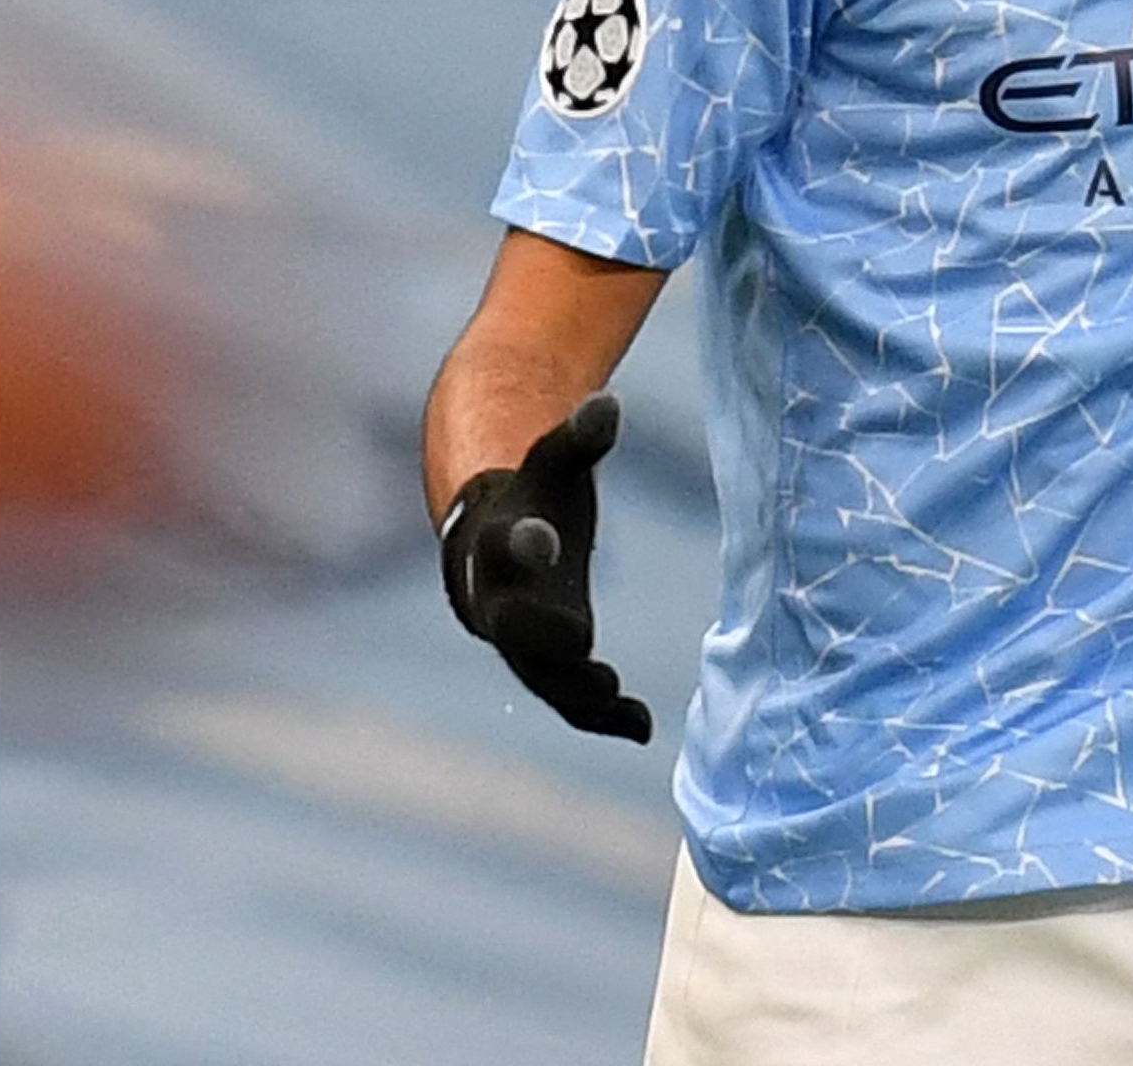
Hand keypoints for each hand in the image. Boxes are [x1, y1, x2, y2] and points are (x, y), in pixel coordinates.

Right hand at [439, 394, 653, 741]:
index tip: (544, 538)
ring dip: (576, 691)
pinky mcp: (543, 659)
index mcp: (499, 541)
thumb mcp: (554, 459)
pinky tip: (642, 729)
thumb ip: (579, 436)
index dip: (522, 542)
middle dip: (544, 637)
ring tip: (621, 700)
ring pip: (539, 674)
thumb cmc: (530, 491)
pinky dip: (597, 714)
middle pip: (512, 626)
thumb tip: (608, 403)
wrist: (490, 533)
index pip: (504, 544)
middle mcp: (498, 597)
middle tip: (585, 644)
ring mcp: (517, 635)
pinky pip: (563, 695)